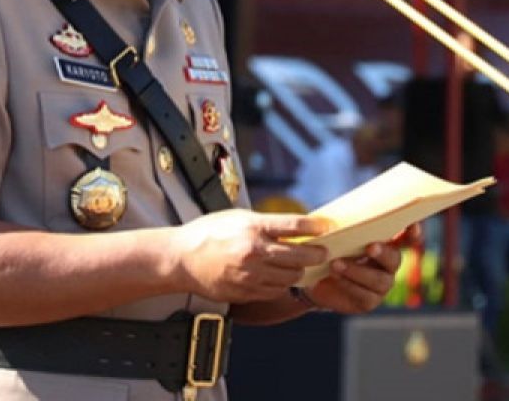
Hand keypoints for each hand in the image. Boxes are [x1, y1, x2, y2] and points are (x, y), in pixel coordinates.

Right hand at [170, 209, 328, 302]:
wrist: (181, 258)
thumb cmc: (207, 233)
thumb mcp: (237, 217)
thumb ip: (265, 223)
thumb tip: (294, 227)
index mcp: (253, 227)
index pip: (295, 225)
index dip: (316, 226)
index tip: (326, 227)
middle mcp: (254, 251)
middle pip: (301, 254)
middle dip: (317, 253)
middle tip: (323, 252)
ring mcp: (250, 274)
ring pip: (291, 276)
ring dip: (300, 270)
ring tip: (301, 265)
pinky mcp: (245, 291)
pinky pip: (275, 291)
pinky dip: (282, 284)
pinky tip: (280, 277)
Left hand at [307, 223, 420, 313]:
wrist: (313, 279)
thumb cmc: (329, 249)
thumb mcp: (332, 234)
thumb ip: (338, 226)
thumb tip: (329, 221)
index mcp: (385, 243)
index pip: (406, 236)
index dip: (412, 232)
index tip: (413, 226)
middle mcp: (388, 265)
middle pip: (394, 259)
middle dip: (383, 253)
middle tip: (370, 247)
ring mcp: (381, 285)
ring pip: (378, 279)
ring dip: (357, 271)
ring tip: (336, 264)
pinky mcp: (369, 301)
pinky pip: (364, 295)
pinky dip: (348, 284)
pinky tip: (335, 276)